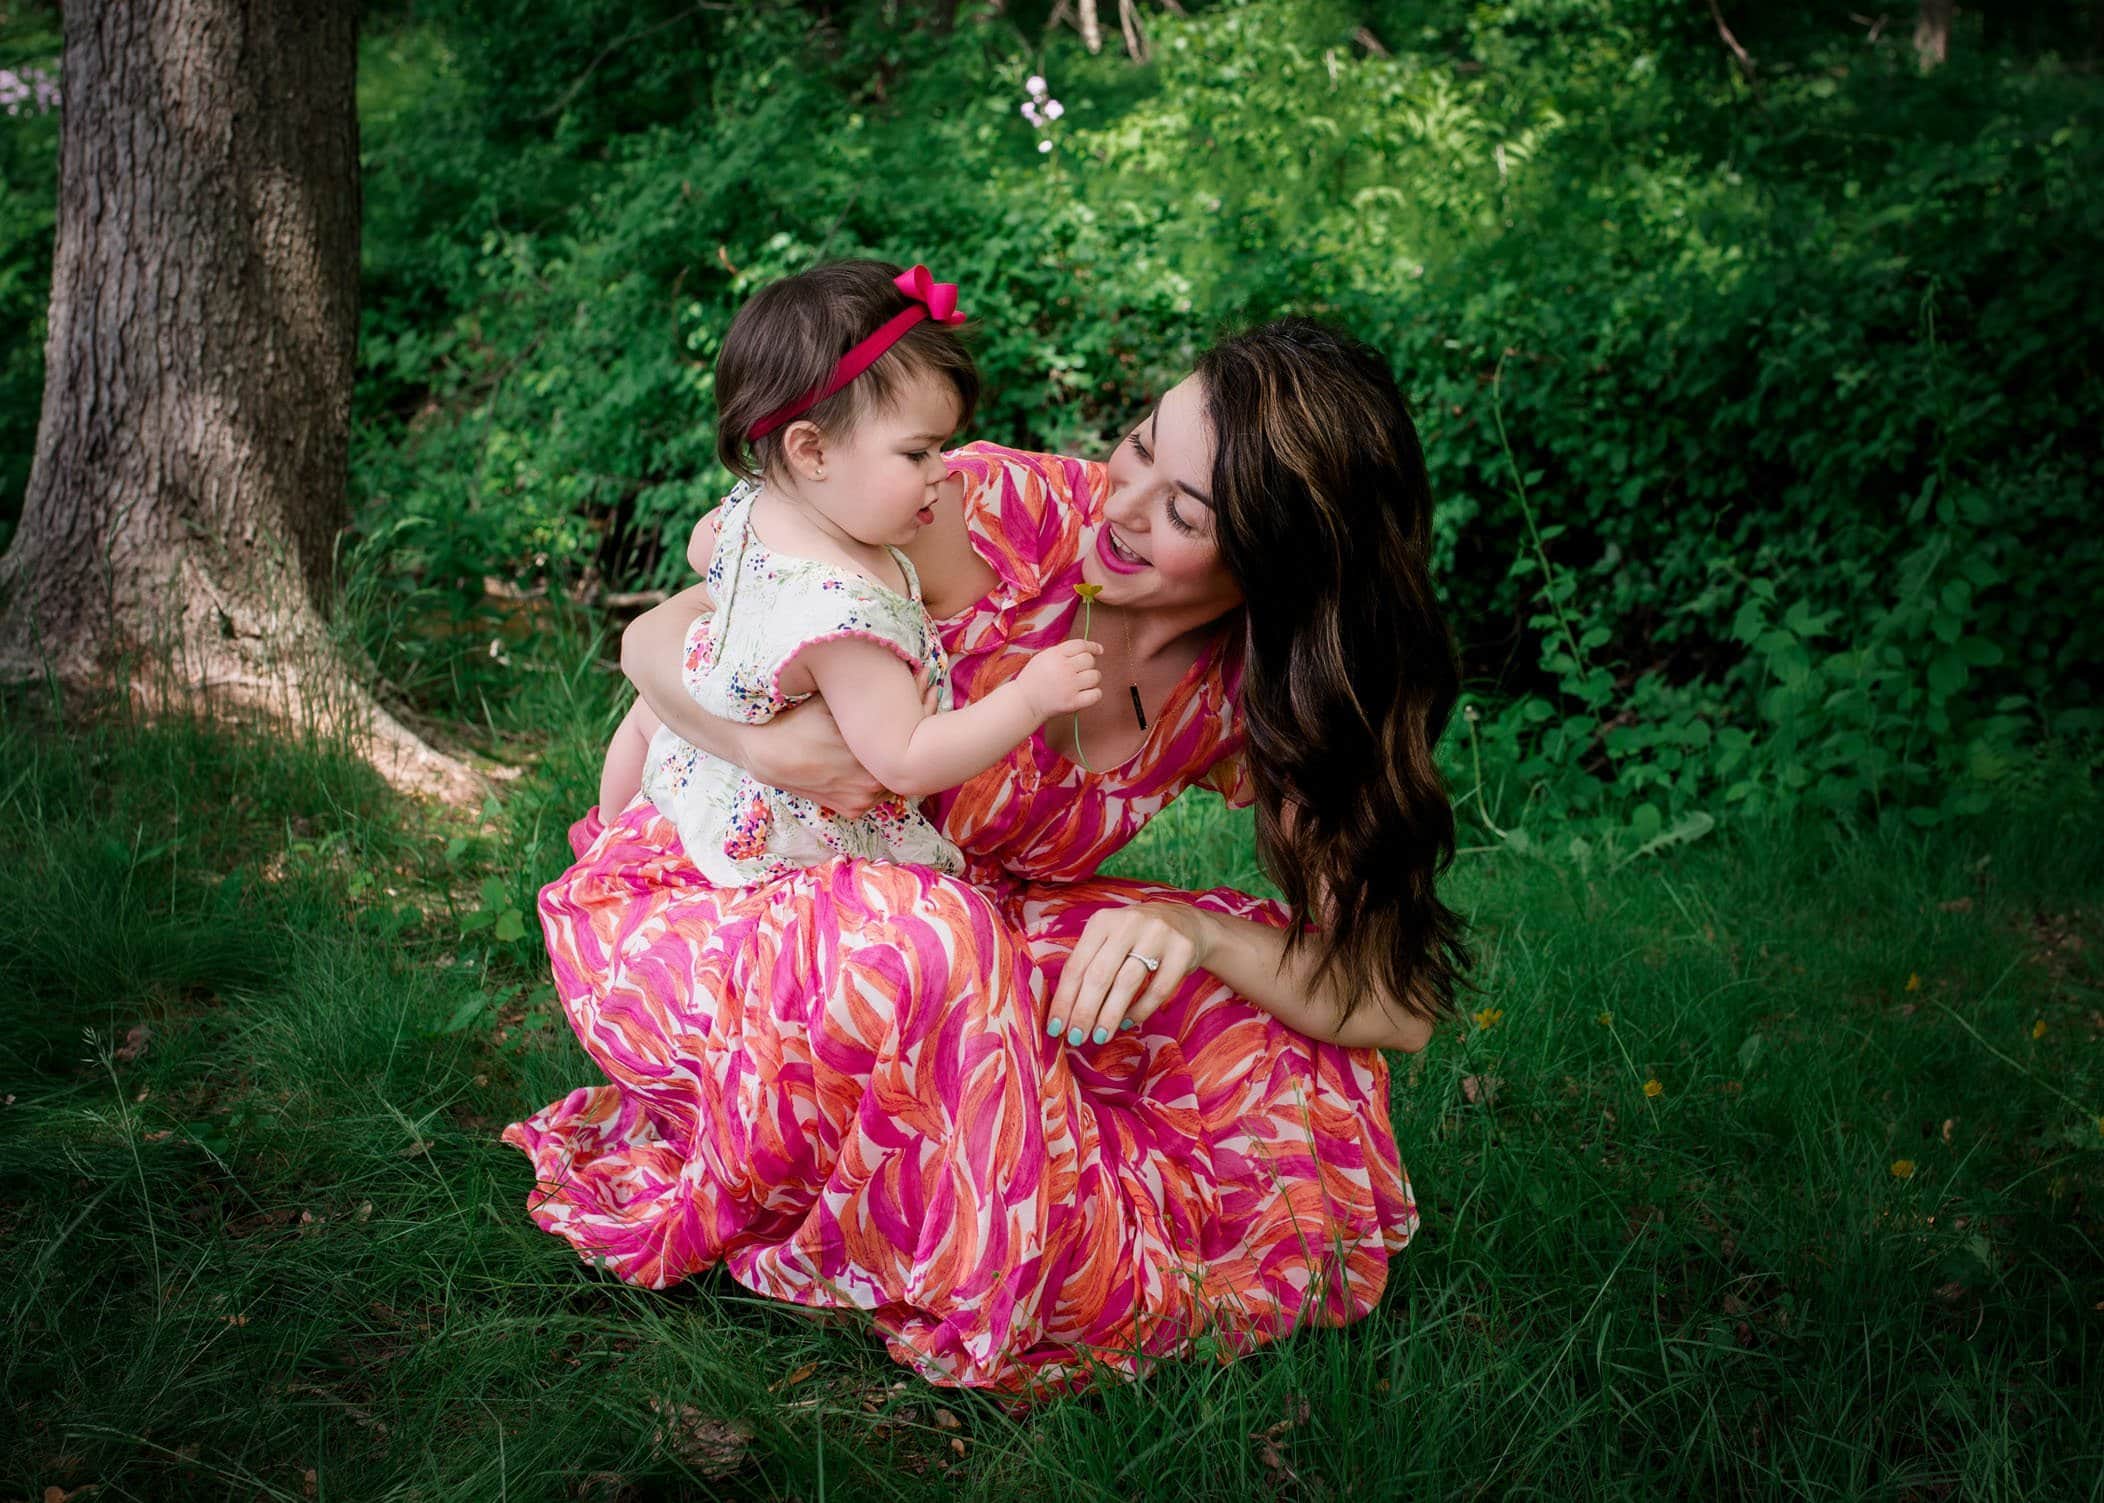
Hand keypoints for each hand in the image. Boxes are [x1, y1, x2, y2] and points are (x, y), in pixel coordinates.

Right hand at [746, 677, 944, 816]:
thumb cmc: (798, 722)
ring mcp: (863, 799)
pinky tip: (883, 757)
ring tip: (907, 731)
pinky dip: (880, 777)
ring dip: (899, 756)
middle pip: (907, 755)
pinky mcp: (851, 810)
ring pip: (894, 778)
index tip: (929, 687)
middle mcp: (872, 782)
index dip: (922, 705)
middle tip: (928, 699)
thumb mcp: (831, 701)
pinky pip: (876, 794)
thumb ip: (863, 694)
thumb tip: (894, 668)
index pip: (910, 730)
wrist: (766, 754)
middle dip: (918, 728)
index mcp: (871, 753)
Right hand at [1016, 639, 1103, 719]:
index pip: (1081, 645)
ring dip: (1091, 679)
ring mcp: (1069, 686)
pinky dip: (1094, 694)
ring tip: (1081, 683)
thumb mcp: (1044, 657)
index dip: (1093, 647)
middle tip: (1079, 672)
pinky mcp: (1072, 702)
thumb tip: (1092, 649)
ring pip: (1095, 676)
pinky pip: (1096, 694)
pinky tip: (1086, 693)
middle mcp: (1063, 668)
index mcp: (1055, 655)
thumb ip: (1063, 651)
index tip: (1098, 651)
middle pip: (1090, 660)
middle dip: (1088, 665)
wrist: (1024, 702)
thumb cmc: (1035, 679)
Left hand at [1045, 901, 1215, 1046]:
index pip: (1077, 965)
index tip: (1056, 1028)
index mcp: (1102, 921)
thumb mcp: (1109, 939)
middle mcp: (1128, 923)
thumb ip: (1089, 964)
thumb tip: (1066, 1012)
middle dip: (1084, 1012)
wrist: (1185, 922)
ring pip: (1127, 983)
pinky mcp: (1182, 950)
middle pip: (1099, 975)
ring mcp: (1157, 935)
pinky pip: (1158, 989)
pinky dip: (1140, 1010)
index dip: (1064, 999)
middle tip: (1077, 1038)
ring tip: (1099, 1036)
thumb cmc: (1136, 938)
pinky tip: (1127, 1023)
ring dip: (1109, 1015)